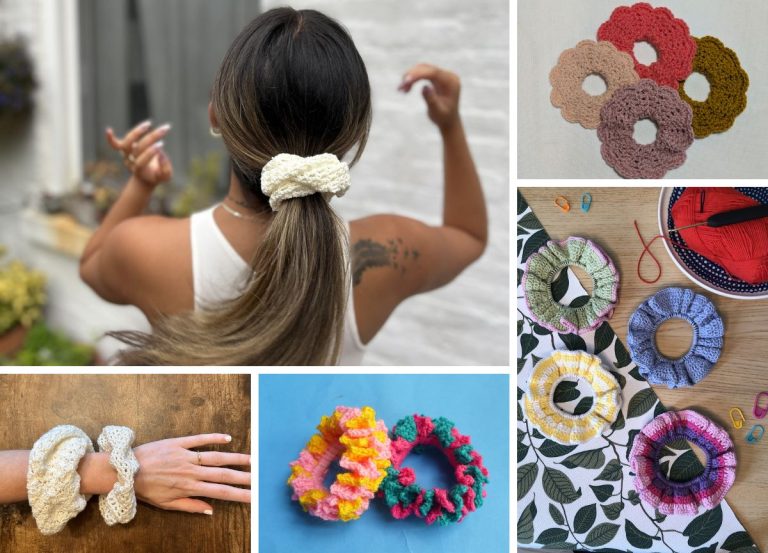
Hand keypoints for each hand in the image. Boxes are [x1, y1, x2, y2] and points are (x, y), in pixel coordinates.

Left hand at [106, 120, 173, 187]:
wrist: (144, 178)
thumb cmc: (157, 176)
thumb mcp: (166, 176)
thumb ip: (165, 167)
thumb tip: (160, 152)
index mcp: (140, 170)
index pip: (142, 160)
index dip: (150, 152)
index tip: (161, 144)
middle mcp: (130, 162)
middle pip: (138, 148)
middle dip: (152, 138)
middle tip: (164, 130)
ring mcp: (126, 155)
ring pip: (126, 143)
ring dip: (137, 132)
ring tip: (149, 124)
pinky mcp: (124, 149)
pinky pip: (115, 144)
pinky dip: (110, 138)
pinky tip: (108, 130)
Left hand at [132, 433, 249, 514]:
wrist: (124, 470)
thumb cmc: (145, 489)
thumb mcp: (166, 504)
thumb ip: (190, 506)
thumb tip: (211, 510)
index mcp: (189, 487)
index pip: (220, 492)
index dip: (238, 495)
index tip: (253, 497)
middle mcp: (191, 471)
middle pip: (223, 474)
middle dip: (243, 477)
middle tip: (259, 479)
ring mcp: (186, 455)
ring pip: (216, 457)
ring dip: (235, 458)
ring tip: (251, 460)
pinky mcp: (179, 443)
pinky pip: (199, 439)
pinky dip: (214, 438)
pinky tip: (228, 438)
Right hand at [399, 63, 460, 132]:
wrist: (448, 121)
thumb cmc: (443, 118)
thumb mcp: (437, 111)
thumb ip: (431, 100)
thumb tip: (425, 87)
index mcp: (451, 82)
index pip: (433, 73)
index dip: (419, 74)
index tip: (406, 81)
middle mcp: (448, 76)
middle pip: (427, 68)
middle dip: (412, 75)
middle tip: (400, 87)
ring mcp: (443, 75)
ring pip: (423, 69)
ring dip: (411, 77)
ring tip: (401, 89)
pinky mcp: (437, 77)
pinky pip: (423, 73)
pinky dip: (413, 79)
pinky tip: (406, 88)